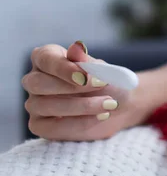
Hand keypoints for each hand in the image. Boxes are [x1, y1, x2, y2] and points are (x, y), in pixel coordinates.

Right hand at [22, 42, 144, 140]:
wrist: (121, 104)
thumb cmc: (108, 81)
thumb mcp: (102, 69)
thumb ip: (87, 61)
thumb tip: (76, 48)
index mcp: (47, 57)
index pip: (45, 58)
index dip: (63, 68)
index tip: (84, 77)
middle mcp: (35, 80)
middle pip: (37, 83)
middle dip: (69, 87)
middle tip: (100, 86)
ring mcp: (35, 104)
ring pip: (45, 106)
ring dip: (81, 106)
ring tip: (109, 103)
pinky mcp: (41, 126)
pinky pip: (52, 128)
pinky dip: (80, 123)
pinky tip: (102, 116)